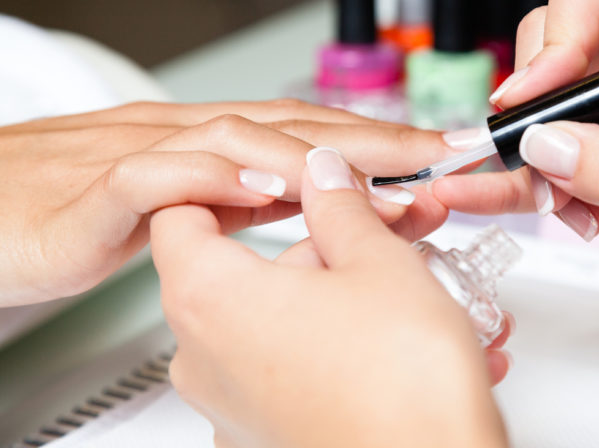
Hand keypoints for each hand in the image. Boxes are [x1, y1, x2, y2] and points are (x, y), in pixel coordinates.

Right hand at [1, 100, 454, 304]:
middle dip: (378, 141)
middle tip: (445, 154)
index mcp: (215, 147)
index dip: (381, 145)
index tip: (441, 161)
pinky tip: (262, 188)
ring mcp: (147, 156)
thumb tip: (303, 201)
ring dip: (317, 154)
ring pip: (240, 140)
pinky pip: (162, 177)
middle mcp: (191, 138)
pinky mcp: (100, 190)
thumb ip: (240, 197)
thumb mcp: (188, 205)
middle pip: (296, 129)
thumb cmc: (80, 209)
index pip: (312, 137)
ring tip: (384, 172)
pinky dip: (215, 177)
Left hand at [150, 147, 510, 447]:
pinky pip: (296, 366)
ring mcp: (232, 404)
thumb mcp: (377, 261)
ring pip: (279, 318)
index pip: (179, 213)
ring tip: (417, 294)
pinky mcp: (266, 435)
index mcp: (211, 298)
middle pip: (247, 268)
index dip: (231, 186)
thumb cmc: (402, 384)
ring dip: (344, 296)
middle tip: (384, 231)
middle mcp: (204, 357)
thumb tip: (323, 178)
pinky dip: (341, 344)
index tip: (281, 181)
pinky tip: (404, 342)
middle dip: (323, 245)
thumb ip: (339, 206)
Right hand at [433, 0, 598, 333]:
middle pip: (554, 46)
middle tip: (539, 157)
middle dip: (536, 107)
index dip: (556, 38)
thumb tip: (548, 146)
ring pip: (542, 105)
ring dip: (531, 156)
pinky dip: (533, 181)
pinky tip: (547, 208)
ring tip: (556, 202)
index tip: (534, 99)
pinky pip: (546, 152)